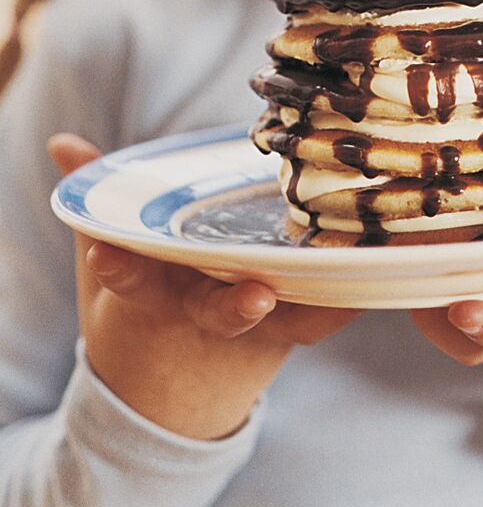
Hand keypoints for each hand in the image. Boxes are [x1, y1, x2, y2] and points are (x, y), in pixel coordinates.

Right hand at [50, 133, 360, 438]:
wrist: (177, 382)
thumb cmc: (151, 295)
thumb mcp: (116, 256)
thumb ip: (96, 201)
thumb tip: (64, 143)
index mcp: (151, 291)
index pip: (130, 278)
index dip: (119, 266)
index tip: (108, 256)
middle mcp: (200, 311)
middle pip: (215, 312)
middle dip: (233, 307)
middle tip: (255, 295)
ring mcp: (250, 321)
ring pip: (279, 317)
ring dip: (307, 304)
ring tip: (341, 280)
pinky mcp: (291, 324)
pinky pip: (321, 315)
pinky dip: (346, 299)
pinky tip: (376, 272)